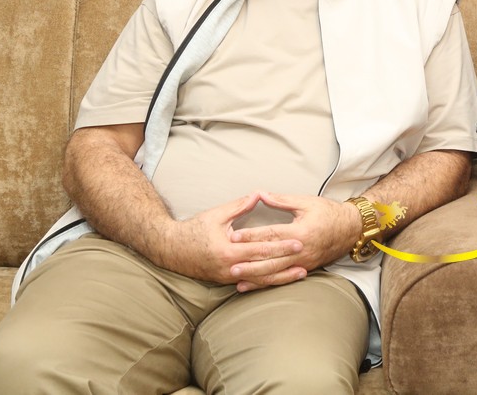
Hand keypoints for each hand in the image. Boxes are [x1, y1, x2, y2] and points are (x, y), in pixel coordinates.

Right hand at [156, 192, 304, 285]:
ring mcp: (227, 277)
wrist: (169, 250)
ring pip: (260, 279)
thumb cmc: (192, 230)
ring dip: (281, 277)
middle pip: (264, 266)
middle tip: (306, 257)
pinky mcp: (226, 281)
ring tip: (301, 273)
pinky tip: (281, 280)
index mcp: (228, 251)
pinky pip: (251, 282)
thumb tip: (259, 193)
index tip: (299, 241)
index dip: (281, 246)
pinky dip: (267, 282)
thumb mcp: (216, 215)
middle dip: (287, 262)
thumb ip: (239, 205)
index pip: (261, 248)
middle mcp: (229, 268)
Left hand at [228, 192, 361, 291]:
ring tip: (236, 278)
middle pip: (271, 257)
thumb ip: (282, 200)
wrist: (351, 229)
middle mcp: (302, 250)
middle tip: (229, 263)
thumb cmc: (329, 213)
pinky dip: (265, 282)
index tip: (234, 236)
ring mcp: (303, 262)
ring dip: (255, 276)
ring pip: (275, 272)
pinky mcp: (304, 269)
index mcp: (301, 231)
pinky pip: (281, 278)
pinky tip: (251, 285)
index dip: (252, 235)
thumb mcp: (306, 202)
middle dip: (249, 262)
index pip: (272, 234)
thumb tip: (260, 194)